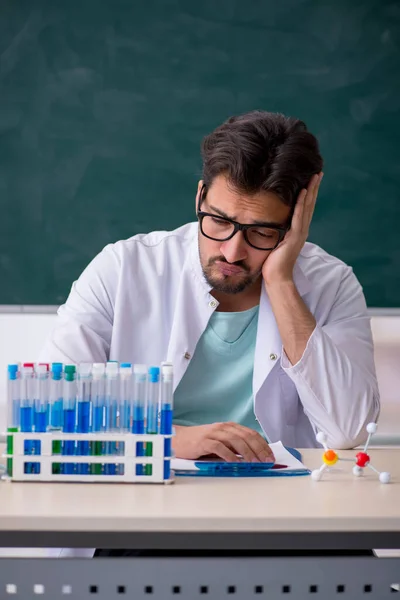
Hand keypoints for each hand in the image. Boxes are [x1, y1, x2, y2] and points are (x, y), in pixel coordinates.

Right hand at [173, 422, 274, 462]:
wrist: (178, 439)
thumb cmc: (200, 443)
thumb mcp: (220, 442)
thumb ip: (234, 446)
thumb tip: (254, 457)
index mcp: (229, 427)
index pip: (251, 433)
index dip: (262, 444)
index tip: (270, 456)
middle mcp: (223, 427)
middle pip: (246, 436)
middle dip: (259, 449)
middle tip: (266, 461)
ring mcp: (213, 433)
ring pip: (235, 440)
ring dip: (247, 452)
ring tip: (255, 463)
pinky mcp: (204, 441)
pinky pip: (220, 447)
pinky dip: (229, 455)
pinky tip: (235, 463)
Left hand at [262, 172, 323, 286]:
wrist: (276, 278)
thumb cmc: (272, 263)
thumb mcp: (274, 241)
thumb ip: (275, 231)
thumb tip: (267, 221)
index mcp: (297, 230)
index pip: (304, 208)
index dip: (308, 193)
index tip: (311, 179)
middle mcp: (301, 230)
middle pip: (309, 204)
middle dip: (313, 188)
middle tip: (318, 172)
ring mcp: (300, 233)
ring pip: (307, 208)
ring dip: (311, 191)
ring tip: (315, 177)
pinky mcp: (295, 237)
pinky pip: (298, 217)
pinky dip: (301, 204)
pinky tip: (303, 192)